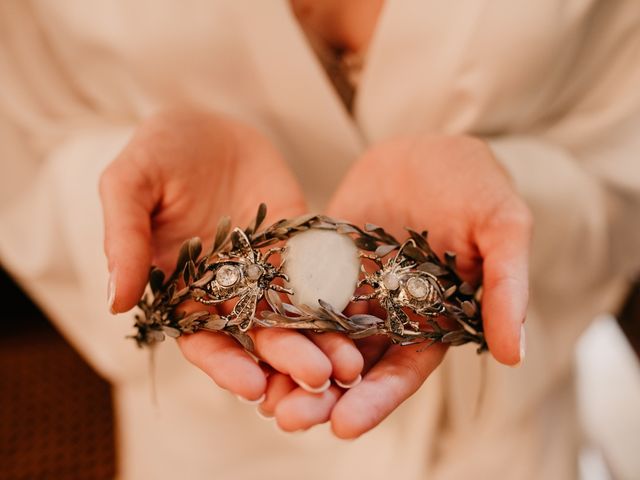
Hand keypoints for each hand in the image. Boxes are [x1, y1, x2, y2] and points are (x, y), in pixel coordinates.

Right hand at [99, 108, 362, 402]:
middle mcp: (228, 291)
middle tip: (317, 381)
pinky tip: (364, 316)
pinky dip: (341, 297)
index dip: (224, 365)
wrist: (209, 122)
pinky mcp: (301, 247)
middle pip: (258, 338)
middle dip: (286, 361)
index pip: (202, 340)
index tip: (251, 387)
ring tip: (349, 365)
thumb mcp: (130, 183)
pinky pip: (323, 274)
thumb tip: (116, 302)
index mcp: (182, 290)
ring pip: (296, 316)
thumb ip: (124, 238)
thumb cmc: (160, 151)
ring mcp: (269, 270)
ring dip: (322, 342)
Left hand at [264, 134, 531, 435]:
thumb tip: (515, 353)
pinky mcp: (321, 260)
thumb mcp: (501, 227)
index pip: (403, 369)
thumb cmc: (476, 185)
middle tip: (288, 420)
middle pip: (353, 364)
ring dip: (290, 366)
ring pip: (317, 336)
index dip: (377, 398)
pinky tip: (246, 335)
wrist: (430, 147)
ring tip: (258, 395)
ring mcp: (350, 286)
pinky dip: (273, 315)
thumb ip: (505, 286)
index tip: (345, 426)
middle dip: (322, 395)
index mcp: (431, 317)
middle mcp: (387, 312)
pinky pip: (293, 289)